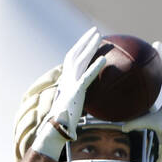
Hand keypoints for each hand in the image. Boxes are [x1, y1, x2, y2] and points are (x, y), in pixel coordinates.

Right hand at [29, 27, 106, 158]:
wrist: (56, 129)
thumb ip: (81, 102)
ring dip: (89, 46)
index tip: (88, 40)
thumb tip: (89, 105)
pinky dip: (95, 67)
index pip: (71, 60)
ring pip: (80, 60)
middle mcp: (66, 79)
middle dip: (85, 41)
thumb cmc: (64, 123)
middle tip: (96, 31)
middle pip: (75, 54)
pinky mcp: (76, 92)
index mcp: (65, 81)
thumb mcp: (74, 109)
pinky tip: (105, 60)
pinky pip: (87, 76)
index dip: (79, 49)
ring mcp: (70, 84)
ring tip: (100, 36)